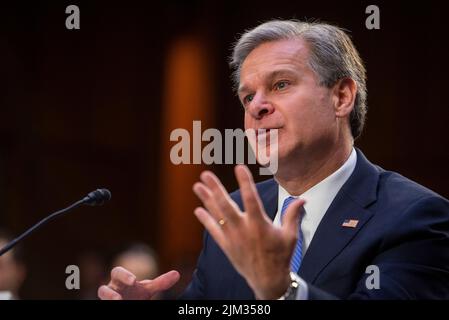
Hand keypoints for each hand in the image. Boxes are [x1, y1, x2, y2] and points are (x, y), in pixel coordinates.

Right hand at [98, 267, 179, 299]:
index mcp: (120, 280)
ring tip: (117, 304)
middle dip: (109, 293)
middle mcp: (111, 290)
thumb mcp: (147, 289)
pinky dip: (110, 307)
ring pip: (102, 299)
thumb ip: (161, 283)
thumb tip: (177, 274)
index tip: (134, 280)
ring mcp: (107, 300)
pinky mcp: (105, 307)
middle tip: (118, 299)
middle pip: (103, 289)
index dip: (124, 275)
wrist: (126, 302)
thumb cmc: (135, 294)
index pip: (117, 272)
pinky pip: (105, 307)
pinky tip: (120, 307)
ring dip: (108, 302)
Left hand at [193, 164, 304, 298]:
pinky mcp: (226, 246)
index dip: (245, 182)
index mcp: (259, 224)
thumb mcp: (290, 236)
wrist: (268, 281)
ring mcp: (232, 238)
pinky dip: (206, 220)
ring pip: (217, 215)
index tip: (239, 167)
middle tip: (205, 174)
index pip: (251, 198)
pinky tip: (198, 210)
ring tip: (197, 186)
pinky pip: (213, 231)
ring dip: (206, 200)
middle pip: (226, 205)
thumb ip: (292, 215)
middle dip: (215, 188)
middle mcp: (243, 229)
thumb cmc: (281, 256)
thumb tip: (302, 199)